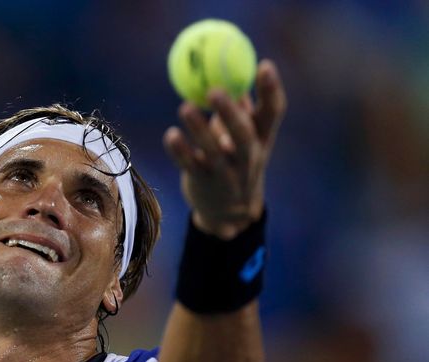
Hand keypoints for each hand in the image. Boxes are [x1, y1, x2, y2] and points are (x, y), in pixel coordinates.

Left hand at [163, 60, 286, 238]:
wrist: (229, 212)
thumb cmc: (235, 160)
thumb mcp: (246, 137)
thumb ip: (241, 108)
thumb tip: (232, 71)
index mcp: (262, 139)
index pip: (273, 113)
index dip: (271, 90)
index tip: (264, 65)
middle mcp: (247, 157)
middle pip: (242, 134)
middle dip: (229, 112)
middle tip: (214, 90)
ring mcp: (226, 173)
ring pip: (213, 151)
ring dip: (199, 130)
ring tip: (185, 107)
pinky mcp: (203, 183)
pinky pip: (191, 166)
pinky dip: (180, 151)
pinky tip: (171, 135)